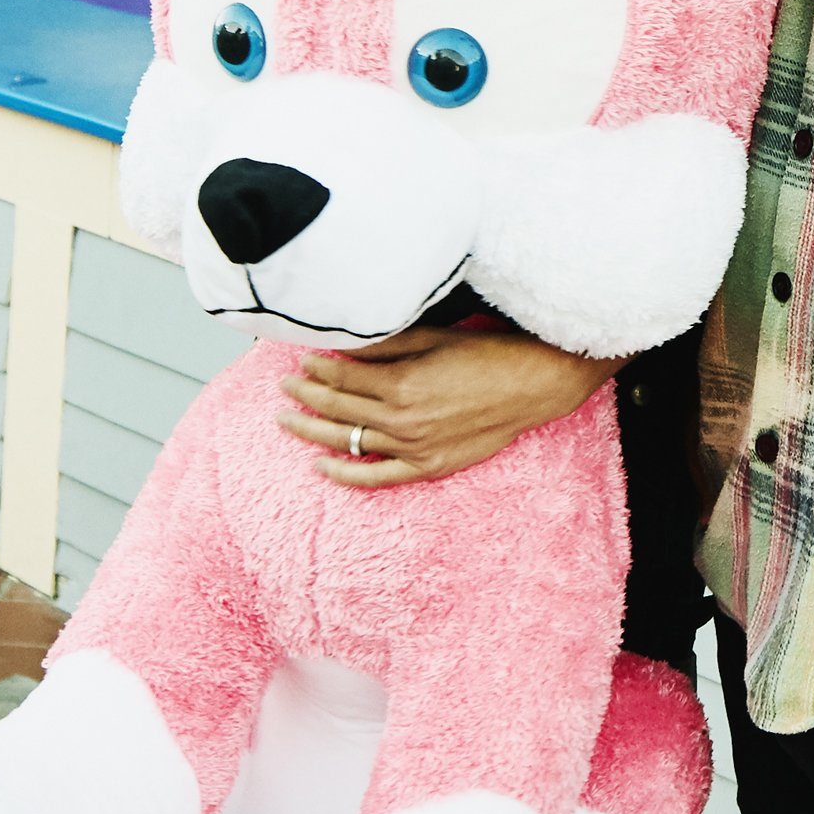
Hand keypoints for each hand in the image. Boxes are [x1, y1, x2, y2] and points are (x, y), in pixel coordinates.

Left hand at [278, 327, 611, 488]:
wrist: (532, 385)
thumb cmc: (485, 354)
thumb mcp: (432, 337)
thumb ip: (384, 345)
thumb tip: (343, 345)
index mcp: (400, 382)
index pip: (341, 376)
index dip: (316, 368)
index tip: (300, 361)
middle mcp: (401, 418)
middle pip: (337, 407)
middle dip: (304, 395)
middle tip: (282, 387)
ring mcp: (413, 446)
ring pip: (348, 440)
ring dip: (312, 429)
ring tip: (287, 420)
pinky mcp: (428, 466)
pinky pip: (376, 476)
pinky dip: (345, 474)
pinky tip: (320, 466)